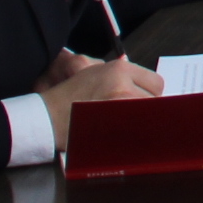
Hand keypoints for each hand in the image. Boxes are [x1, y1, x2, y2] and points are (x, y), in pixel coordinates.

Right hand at [35, 54, 161, 137]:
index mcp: (119, 68)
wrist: (47, 117)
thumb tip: (148, 85)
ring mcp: (120, 105)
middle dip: (146, 108)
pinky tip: (120, 134)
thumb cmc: (69, 98)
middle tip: (129, 115)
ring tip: (121, 124)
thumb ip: (122, 76)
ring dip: (140, 122)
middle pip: (156, 100)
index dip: (149, 94)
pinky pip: (139, 131)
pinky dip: (134, 134)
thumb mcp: (94, 73)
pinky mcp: (116, 126)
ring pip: (149, 116)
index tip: (140, 101)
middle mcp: (123, 84)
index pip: (156, 82)